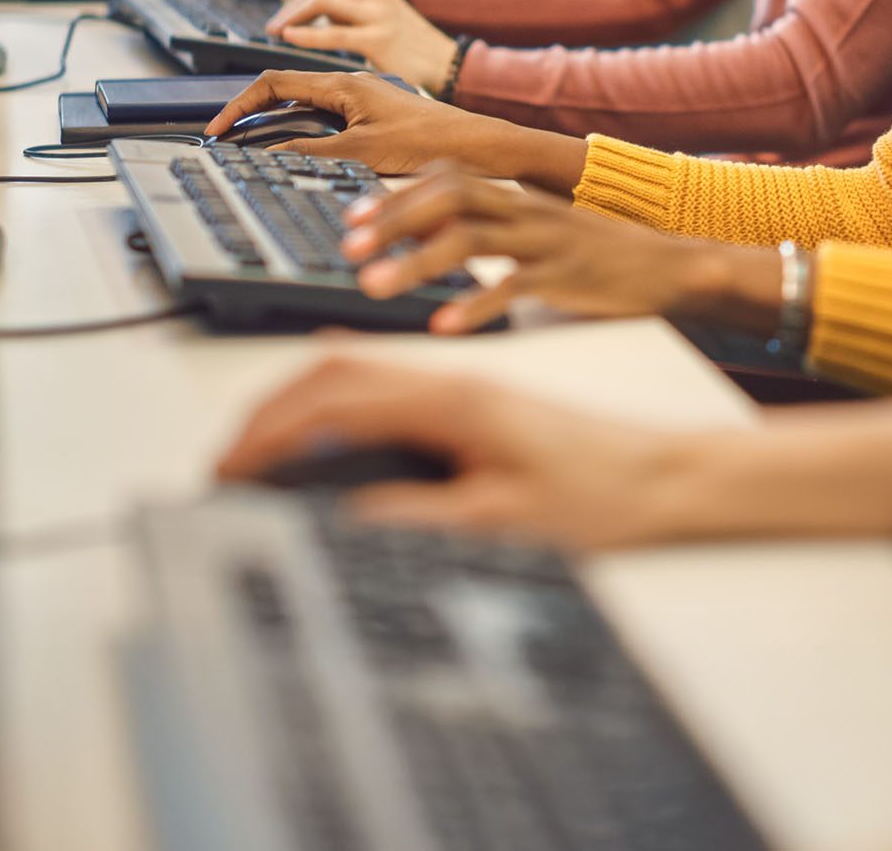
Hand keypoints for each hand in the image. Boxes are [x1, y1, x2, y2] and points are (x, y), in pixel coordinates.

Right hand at [204, 69, 527, 174]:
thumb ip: (311, 153)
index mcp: (341, 83)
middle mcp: (348, 84)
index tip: (217, 129)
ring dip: (274, 122)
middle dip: (249, 112)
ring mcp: (360, 98)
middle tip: (226, 138)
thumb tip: (268, 156)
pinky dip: (300, 131)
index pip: (272, 83)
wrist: (476, 146)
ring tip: (251, 145)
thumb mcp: (361, 153)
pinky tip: (297, 151)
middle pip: (283, 90)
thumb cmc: (428, 142)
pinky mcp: (372, 115)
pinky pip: (323, 117)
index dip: (238, 105)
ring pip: (302, 104)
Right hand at [215, 358, 686, 549]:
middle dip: (268, 410)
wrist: (664, 477)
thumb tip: (341, 517)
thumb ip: (415, 515)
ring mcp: (461, 383)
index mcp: (450, 400)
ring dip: (299, 396)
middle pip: (332, 370)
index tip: (230, 467)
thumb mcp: (500, 523)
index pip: (333, 400)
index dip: (271, 433)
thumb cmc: (600, 497)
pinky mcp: (472, 398)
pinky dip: (339, 389)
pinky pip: (386, 377)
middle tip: (227, 455)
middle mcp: (450, 379)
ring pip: (356, 368)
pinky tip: (328, 405)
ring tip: (259, 439)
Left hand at [267, 0, 456, 91]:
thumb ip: (348, 14)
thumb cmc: (411, 49)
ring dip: (291, 16)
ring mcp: (378, 12)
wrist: (449, 64)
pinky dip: (307, 33)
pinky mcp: (380, 37)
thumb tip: (311, 17)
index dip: (295, 2)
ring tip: (275, 32)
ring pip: (321, 0)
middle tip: (271, 26)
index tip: (281, 20)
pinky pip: (334, 31)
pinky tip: (289, 37)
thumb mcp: (379, 19)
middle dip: (288, 7)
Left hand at [336, 166, 777, 334]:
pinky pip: (514, 285)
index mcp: (516, 197)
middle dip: (393, 219)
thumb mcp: (537, 232)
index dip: (395, 194)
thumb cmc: (597, 256)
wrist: (670, 267)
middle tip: (350, 246)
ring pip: (469, 238)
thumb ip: (489, 229)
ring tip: (373, 285)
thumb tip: (428, 238)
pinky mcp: (567, 275)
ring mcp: (546, 240)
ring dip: (414, 260)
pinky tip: (443, 325)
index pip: (446, 177)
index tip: (353, 218)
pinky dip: (474, 305)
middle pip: (448, 196)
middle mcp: (525, 209)